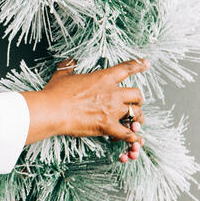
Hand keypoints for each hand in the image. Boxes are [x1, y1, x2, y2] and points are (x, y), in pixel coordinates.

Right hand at [19, 57, 148, 146]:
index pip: (126, 69)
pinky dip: (134, 138)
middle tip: (136, 103)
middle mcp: (112, 93)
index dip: (139, 65)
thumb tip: (69, 60)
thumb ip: (69, 66)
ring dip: (138, 117)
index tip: (146, 63)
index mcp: (103, 78)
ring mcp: (112, 110)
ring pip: (136, 113)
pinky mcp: (107, 126)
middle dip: (139, 99)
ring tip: (137, 121)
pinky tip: (137, 140)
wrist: (53, 110)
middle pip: (137, 94)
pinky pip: (127, 134)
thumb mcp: (63, 74)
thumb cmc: (56, 93)